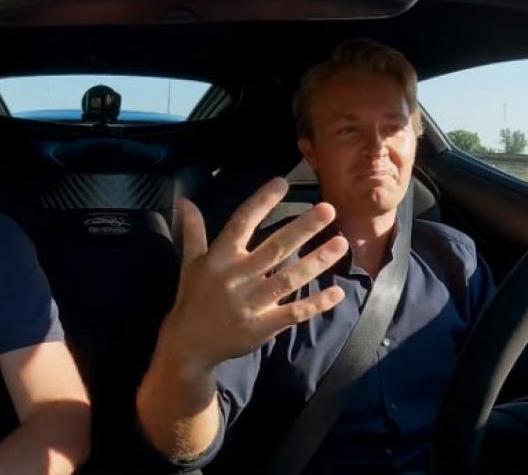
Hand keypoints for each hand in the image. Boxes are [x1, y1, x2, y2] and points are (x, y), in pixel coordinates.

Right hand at [160, 177, 346, 370]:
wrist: (189, 344)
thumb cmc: (193, 297)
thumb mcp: (190, 262)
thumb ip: (193, 230)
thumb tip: (185, 201)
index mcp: (219, 258)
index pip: (242, 223)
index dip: (261, 202)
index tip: (282, 183)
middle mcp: (237, 277)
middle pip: (276, 248)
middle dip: (304, 228)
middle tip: (329, 209)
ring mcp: (252, 303)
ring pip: (290, 278)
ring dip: (317, 261)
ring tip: (341, 243)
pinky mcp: (263, 326)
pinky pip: (294, 313)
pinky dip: (316, 303)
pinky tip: (337, 292)